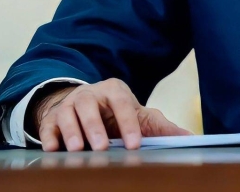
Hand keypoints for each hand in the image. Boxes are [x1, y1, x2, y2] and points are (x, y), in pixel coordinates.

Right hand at [32, 78, 190, 151]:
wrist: (84, 105)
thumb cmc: (116, 113)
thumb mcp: (139, 115)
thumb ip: (161, 128)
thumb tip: (191, 138)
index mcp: (114, 90)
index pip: (122, 104)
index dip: (128, 124)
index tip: (134, 145)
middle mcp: (89, 94)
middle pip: (90, 106)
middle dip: (96, 127)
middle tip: (102, 147)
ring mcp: (68, 105)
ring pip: (67, 114)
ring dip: (72, 131)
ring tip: (78, 149)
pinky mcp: (52, 119)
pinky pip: (48, 126)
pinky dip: (49, 136)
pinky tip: (52, 149)